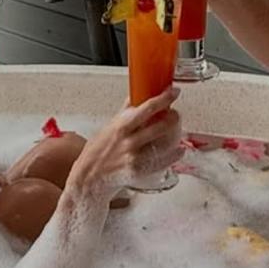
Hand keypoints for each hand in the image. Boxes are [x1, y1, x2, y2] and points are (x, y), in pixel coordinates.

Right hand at [66, 87, 181, 198]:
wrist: (89, 176)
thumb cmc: (98, 150)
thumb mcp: (110, 126)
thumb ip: (126, 110)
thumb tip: (137, 93)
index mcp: (121, 125)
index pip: (147, 107)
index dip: (164, 98)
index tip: (174, 91)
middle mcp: (129, 141)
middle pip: (160, 126)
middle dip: (173, 117)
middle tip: (176, 113)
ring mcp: (134, 157)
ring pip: (163, 144)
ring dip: (175, 135)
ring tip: (177, 129)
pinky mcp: (138, 171)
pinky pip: (161, 163)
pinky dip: (173, 156)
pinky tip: (179, 150)